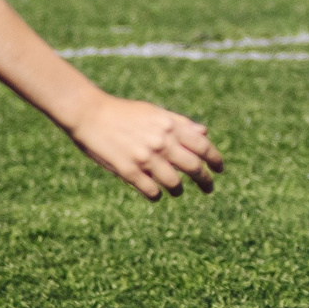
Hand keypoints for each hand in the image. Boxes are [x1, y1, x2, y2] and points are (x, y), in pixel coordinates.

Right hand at [64, 93, 222, 198]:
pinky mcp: (128, 171)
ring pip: (174, 184)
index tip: (219, 169)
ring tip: (177, 191)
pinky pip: (151, 191)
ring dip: (178, 190)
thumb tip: (204, 134)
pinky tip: (156, 194)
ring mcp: (145, 158)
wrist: (89, 114)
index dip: (215, 160)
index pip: (203, 146)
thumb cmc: (123, 112)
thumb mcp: (154, 112)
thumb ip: (180, 123)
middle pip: (194, 167)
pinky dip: (157, 195)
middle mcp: (161, 142)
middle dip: (205, 181)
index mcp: (170, 125)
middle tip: (208, 188)